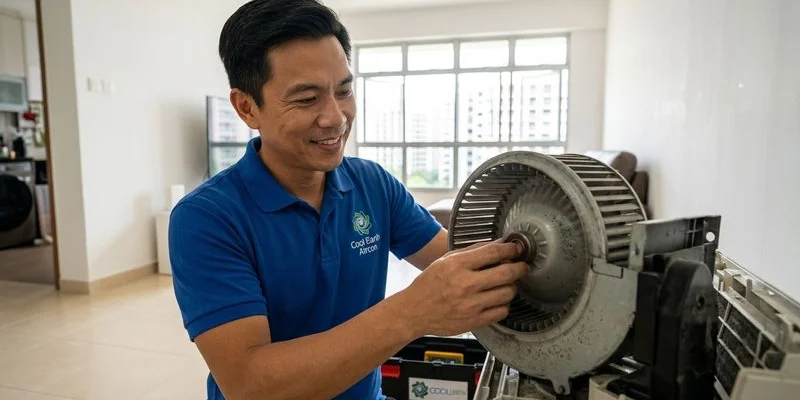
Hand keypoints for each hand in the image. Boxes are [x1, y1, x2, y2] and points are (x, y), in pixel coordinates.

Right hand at [395, 240, 527, 337]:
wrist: (414, 312)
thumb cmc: (429, 285)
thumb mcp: (446, 261)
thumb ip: (473, 251)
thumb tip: (499, 243)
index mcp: (457, 265)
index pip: (493, 253)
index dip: (510, 249)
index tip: (516, 249)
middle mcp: (465, 284)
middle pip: (506, 273)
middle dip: (520, 268)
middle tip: (521, 266)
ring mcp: (470, 305)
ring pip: (507, 293)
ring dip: (511, 287)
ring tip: (505, 284)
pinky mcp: (474, 321)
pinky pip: (502, 311)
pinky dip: (504, 304)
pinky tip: (497, 300)